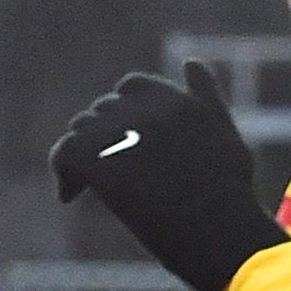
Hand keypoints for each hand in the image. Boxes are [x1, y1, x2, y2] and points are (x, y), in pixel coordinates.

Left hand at [48, 62, 283, 290]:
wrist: (218, 229)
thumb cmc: (227, 189)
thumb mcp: (225, 132)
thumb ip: (207, 94)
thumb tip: (190, 61)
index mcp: (174, 98)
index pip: (132, 86)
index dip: (125, 111)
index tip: (129, 139)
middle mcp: (145, 108)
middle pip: (103, 109)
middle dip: (102, 135)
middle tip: (110, 173)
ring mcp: (121, 133)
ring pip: (81, 130)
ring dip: (82, 152)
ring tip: (88, 185)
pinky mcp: (100, 162)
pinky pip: (65, 154)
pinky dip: (63, 173)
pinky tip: (70, 196)